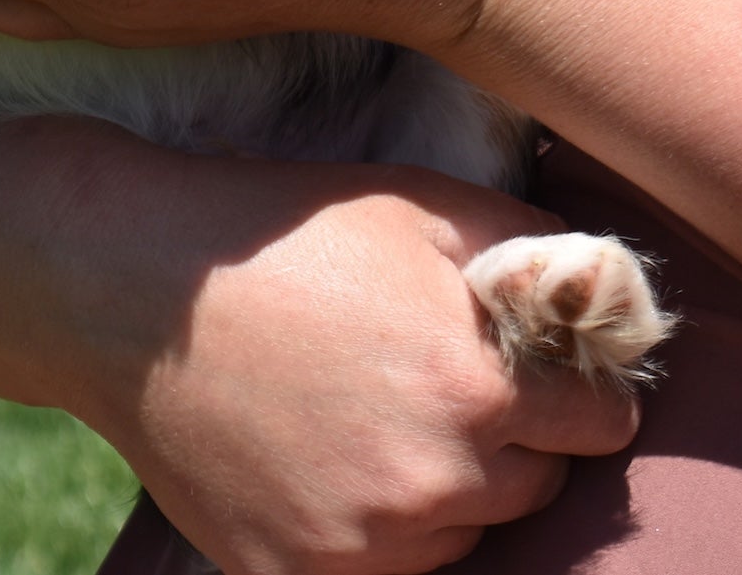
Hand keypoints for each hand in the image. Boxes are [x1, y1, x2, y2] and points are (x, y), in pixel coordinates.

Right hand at [0, 0, 639, 574]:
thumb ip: (531, 249)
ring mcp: (361, 545)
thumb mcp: (418, 203)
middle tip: (441, 370)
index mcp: (479, 388)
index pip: (603, 421)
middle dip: (515, 434)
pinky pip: (381, 569)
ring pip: (464, 534)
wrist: (134, 285)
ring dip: (448, 484)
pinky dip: (374, 523)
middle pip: (538, 486)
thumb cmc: (284, 229)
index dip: (576, 380)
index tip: (538, 356)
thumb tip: (608, 290)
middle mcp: (433, 484)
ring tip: (376, 404)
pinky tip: (326, 449)